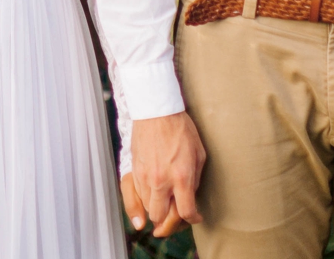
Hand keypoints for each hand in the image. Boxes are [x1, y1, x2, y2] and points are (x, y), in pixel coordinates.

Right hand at [123, 112, 206, 236]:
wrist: (156, 112)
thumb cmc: (180, 130)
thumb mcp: (198, 154)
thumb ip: (195, 179)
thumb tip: (190, 196)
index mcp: (181, 177)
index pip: (185, 211)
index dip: (193, 218)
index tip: (195, 216)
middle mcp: (161, 180)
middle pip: (160, 217)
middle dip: (170, 221)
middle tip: (176, 215)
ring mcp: (145, 176)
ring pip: (147, 208)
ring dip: (157, 210)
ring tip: (166, 203)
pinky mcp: (134, 170)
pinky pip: (137, 194)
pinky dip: (146, 199)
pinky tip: (154, 194)